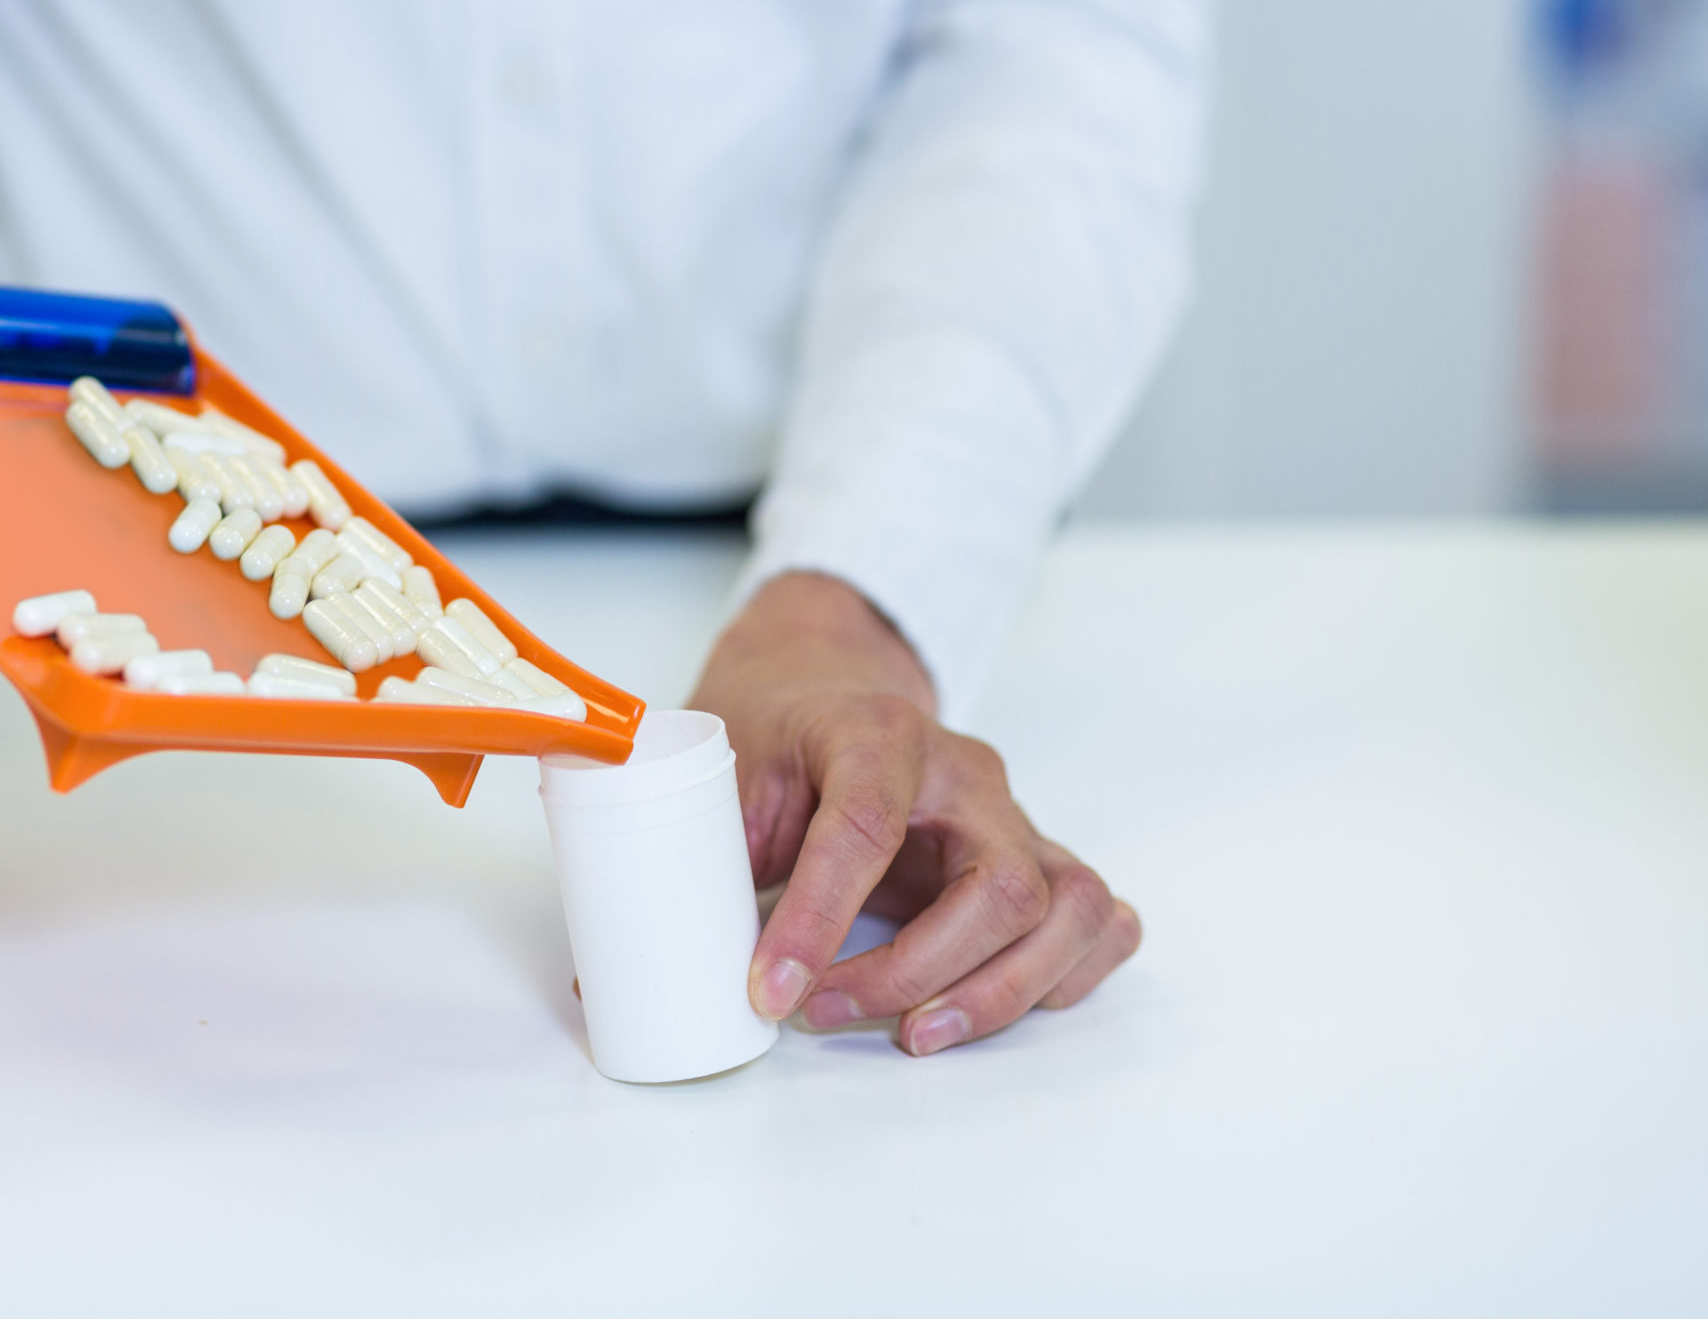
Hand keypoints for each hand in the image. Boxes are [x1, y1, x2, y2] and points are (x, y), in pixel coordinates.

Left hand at [688, 571, 1140, 1054]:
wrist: (827, 673)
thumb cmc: (772, 723)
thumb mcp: (720, 769)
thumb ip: (687, 857)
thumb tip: (610, 972)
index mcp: (878, 733)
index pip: (864, 827)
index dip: (816, 918)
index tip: (767, 989)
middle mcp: (967, 773)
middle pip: (998, 885)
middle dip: (914, 971)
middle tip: (822, 1012)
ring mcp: (1014, 815)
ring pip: (1064, 909)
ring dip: (998, 992)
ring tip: (913, 1034)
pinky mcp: (1036, 856)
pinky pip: (1097, 917)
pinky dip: (1069, 973)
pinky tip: (1001, 1003)